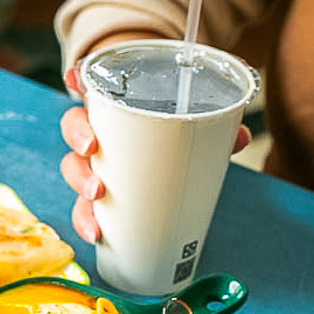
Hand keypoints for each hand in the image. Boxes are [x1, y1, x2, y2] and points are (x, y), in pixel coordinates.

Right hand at [59, 66, 252, 243]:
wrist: (167, 151)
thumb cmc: (173, 130)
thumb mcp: (195, 120)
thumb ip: (218, 122)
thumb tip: (238, 137)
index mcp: (114, 105)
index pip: (89, 85)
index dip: (78, 80)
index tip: (76, 79)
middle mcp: (98, 132)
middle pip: (74, 128)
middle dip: (78, 137)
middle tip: (92, 149)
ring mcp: (94, 164)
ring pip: (74, 169)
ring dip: (80, 182)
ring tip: (96, 196)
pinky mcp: (98, 196)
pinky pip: (84, 209)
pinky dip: (87, 222)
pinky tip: (95, 234)